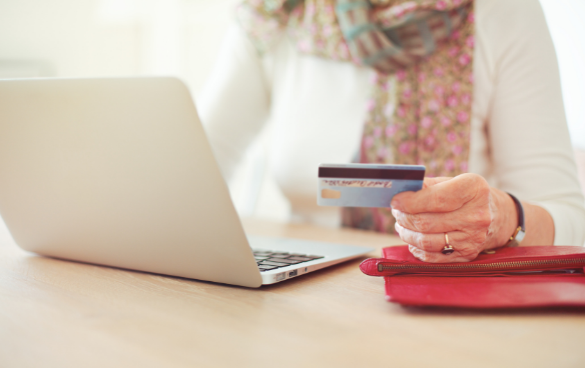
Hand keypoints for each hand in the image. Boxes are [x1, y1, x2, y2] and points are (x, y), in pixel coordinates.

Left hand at [390, 174, 517, 262]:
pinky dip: (416, 248)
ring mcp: (473, 238)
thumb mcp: (453, 182)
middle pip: (426, 222)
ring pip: (426, 241)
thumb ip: (428, 186)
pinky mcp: (467, 255)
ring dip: (407, 234)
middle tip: (396, 213)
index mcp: (474, 189)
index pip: (435, 199)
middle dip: (404, 217)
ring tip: (401, 225)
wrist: (497, 216)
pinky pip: (432, 256)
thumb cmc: (467, 196)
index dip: (409, 202)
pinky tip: (412, 239)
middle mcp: (477, 215)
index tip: (395, 201)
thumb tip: (400, 192)